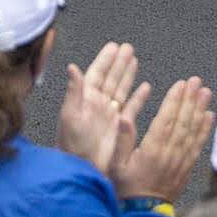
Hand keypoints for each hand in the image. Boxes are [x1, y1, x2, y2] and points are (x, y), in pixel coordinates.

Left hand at [57, 41, 142, 179]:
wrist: (83, 170)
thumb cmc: (72, 146)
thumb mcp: (70, 117)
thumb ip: (74, 91)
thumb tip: (72, 66)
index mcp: (85, 99)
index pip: (96, 73)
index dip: (105, 59)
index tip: (113, 46)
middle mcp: (98, 104)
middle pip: (111, 77)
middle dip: (119, 62)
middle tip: (127, 47)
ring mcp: (110, 115)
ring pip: (121, 89)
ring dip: (128, 74)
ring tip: (135, 59)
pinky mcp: (120, 126)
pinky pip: (132, 108)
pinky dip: (139, 97)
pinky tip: (145, 87)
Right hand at [115, 74, 212, 200]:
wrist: (142, 215)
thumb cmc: (125, 189)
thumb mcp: (114, 165)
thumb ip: (120, 141)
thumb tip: (124, 117)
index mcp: (151, 152)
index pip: (165, 121)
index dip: (174, 102)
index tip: (181, 84)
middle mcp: (169, 155)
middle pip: (182, 123)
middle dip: (190, 100)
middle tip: (197, 82)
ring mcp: (180, 162)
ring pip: (192, 132)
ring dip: (200, 111)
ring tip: (205, 93)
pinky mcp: (186, 168)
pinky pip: (197, 146)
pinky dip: (204, 130)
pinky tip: (209, 117)